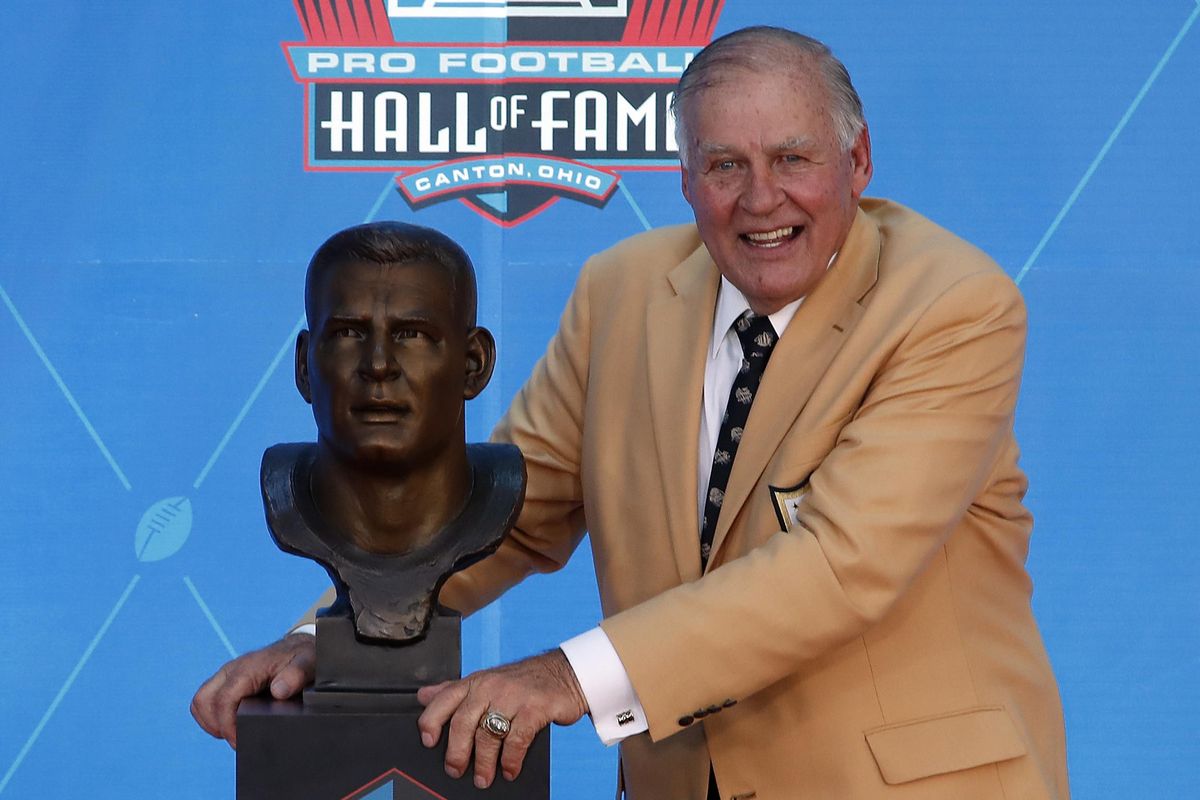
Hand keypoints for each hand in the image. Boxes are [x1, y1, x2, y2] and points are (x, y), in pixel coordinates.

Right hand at [190, 633, 315, 748]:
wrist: (299, 648)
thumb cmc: (303, 658)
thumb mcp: (308, 664)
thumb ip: (296, 676)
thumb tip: (278, 691)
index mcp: (249, 667)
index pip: (224, 699)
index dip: (228, 725)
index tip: (240, 741)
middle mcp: (232, 669)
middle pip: (204, 701)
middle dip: (217, 726)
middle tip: (237, 740)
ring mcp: (226, 674)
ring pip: (201, 702)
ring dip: (211, 723)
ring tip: (232, 735)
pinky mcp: (225, 681)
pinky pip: (205, 700)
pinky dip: (211, 717)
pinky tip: (229, 726)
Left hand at [417, 650, 587, 787]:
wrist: (564, 672)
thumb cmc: (522, 681)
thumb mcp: (486, 680)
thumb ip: (454, 689)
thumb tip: (423, 696)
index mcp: (475, 681)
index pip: (445, 699)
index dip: (432, 721)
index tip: (428, 742)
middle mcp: (490, 686)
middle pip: (463, 722)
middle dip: (457, 752)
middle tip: (455, 771)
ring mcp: (512, 696)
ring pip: (488, 734)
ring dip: (484, 763)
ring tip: (483, 778)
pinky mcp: (534, 707)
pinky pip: (516, 739)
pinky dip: (511, 760)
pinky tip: (510, 770)